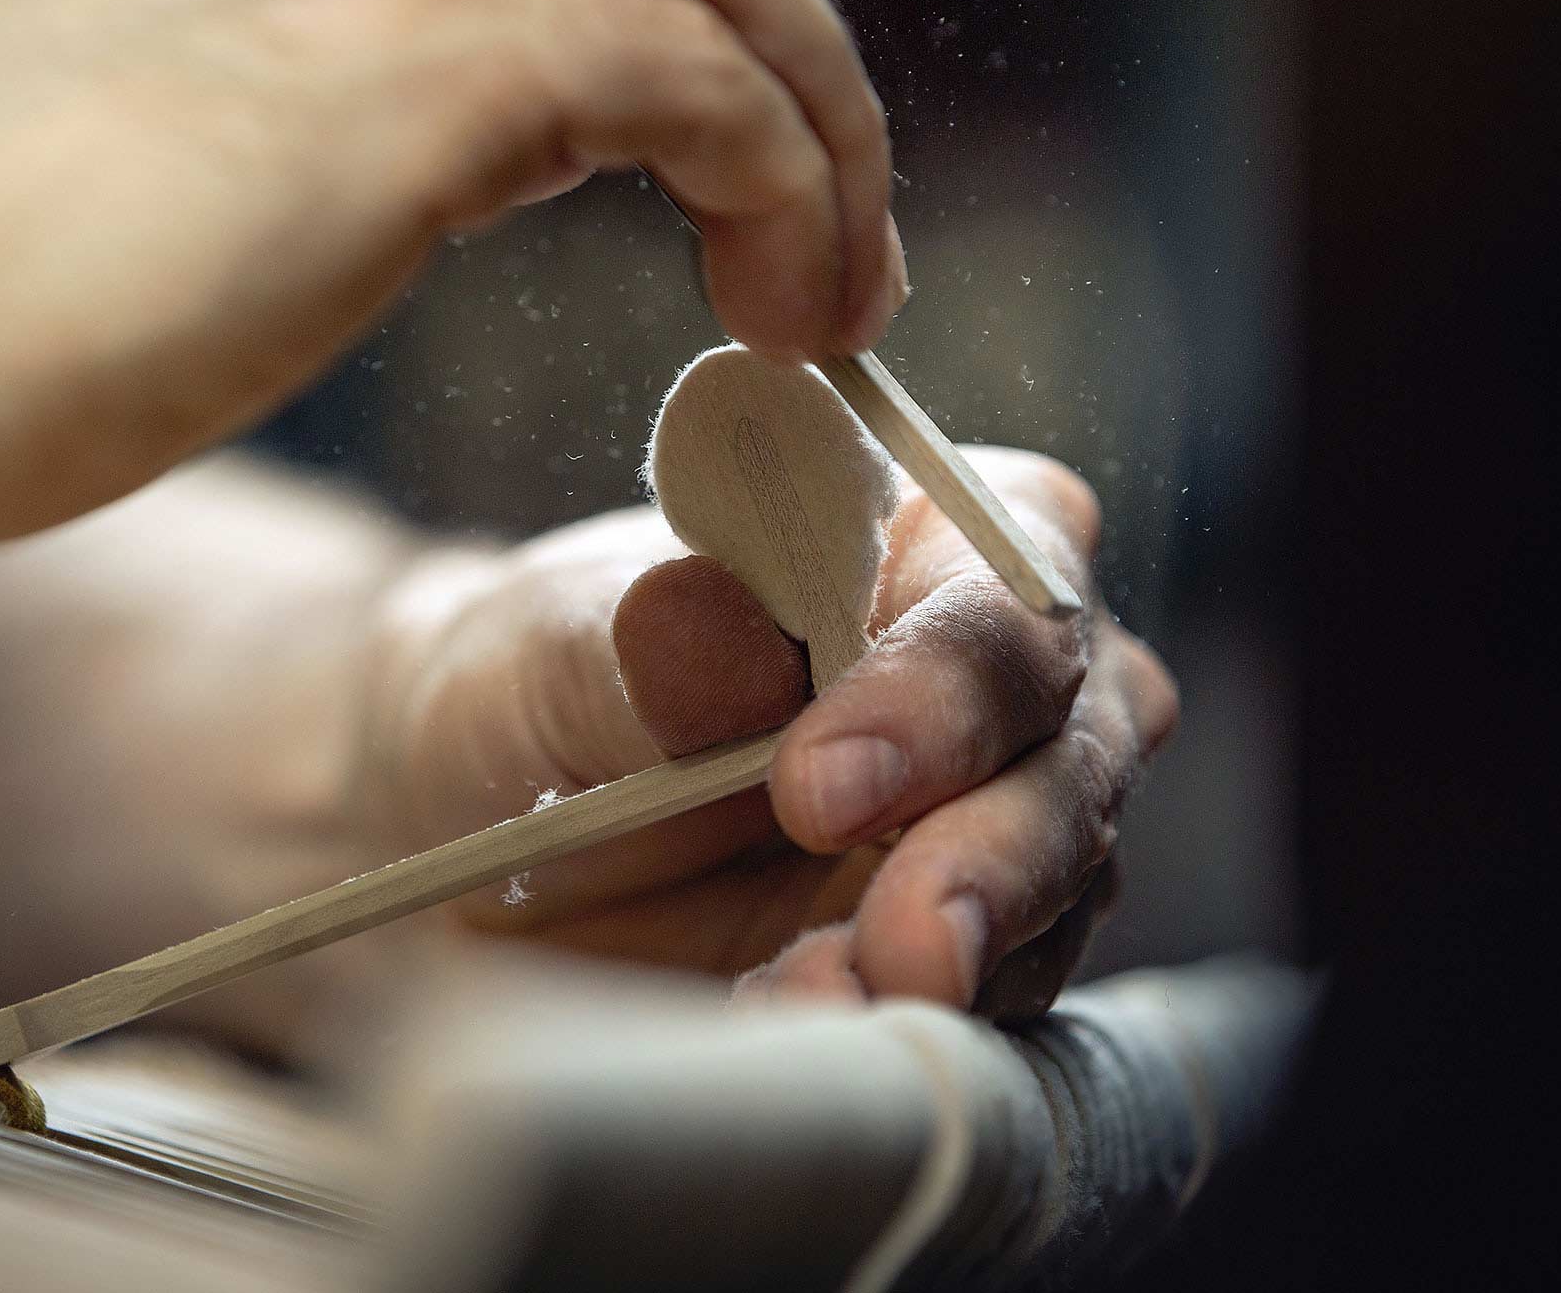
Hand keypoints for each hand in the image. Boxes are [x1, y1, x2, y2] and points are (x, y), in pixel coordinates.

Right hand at [0, 0, 899, 575]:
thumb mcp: (132, 93)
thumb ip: (294, 58)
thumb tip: (447, 140)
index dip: (693, 6)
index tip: (737, 162)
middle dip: (792, 63)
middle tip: (823, 245)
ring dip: (821, 132)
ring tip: (828, 301)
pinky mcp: (398, 64)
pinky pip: (695, 80)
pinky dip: (785, 185)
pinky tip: (776, 314)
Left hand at [365, 446, 1178, 1009]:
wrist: (489, 823)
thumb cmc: (540, 683)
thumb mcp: (547, 650)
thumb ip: (635, 642)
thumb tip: (708, 625)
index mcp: (929, 532)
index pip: (999, 596)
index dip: (937, 690)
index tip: (819, 784)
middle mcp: (1001, 673)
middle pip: (1070, 753)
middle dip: (990, 855)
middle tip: (899, 941)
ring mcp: (1001, 815)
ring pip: (1055, 889)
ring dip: (944, 957)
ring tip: (814, 1001)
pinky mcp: (965, 944)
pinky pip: (982, 997)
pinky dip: (897, 1023)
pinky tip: (797, 1028)